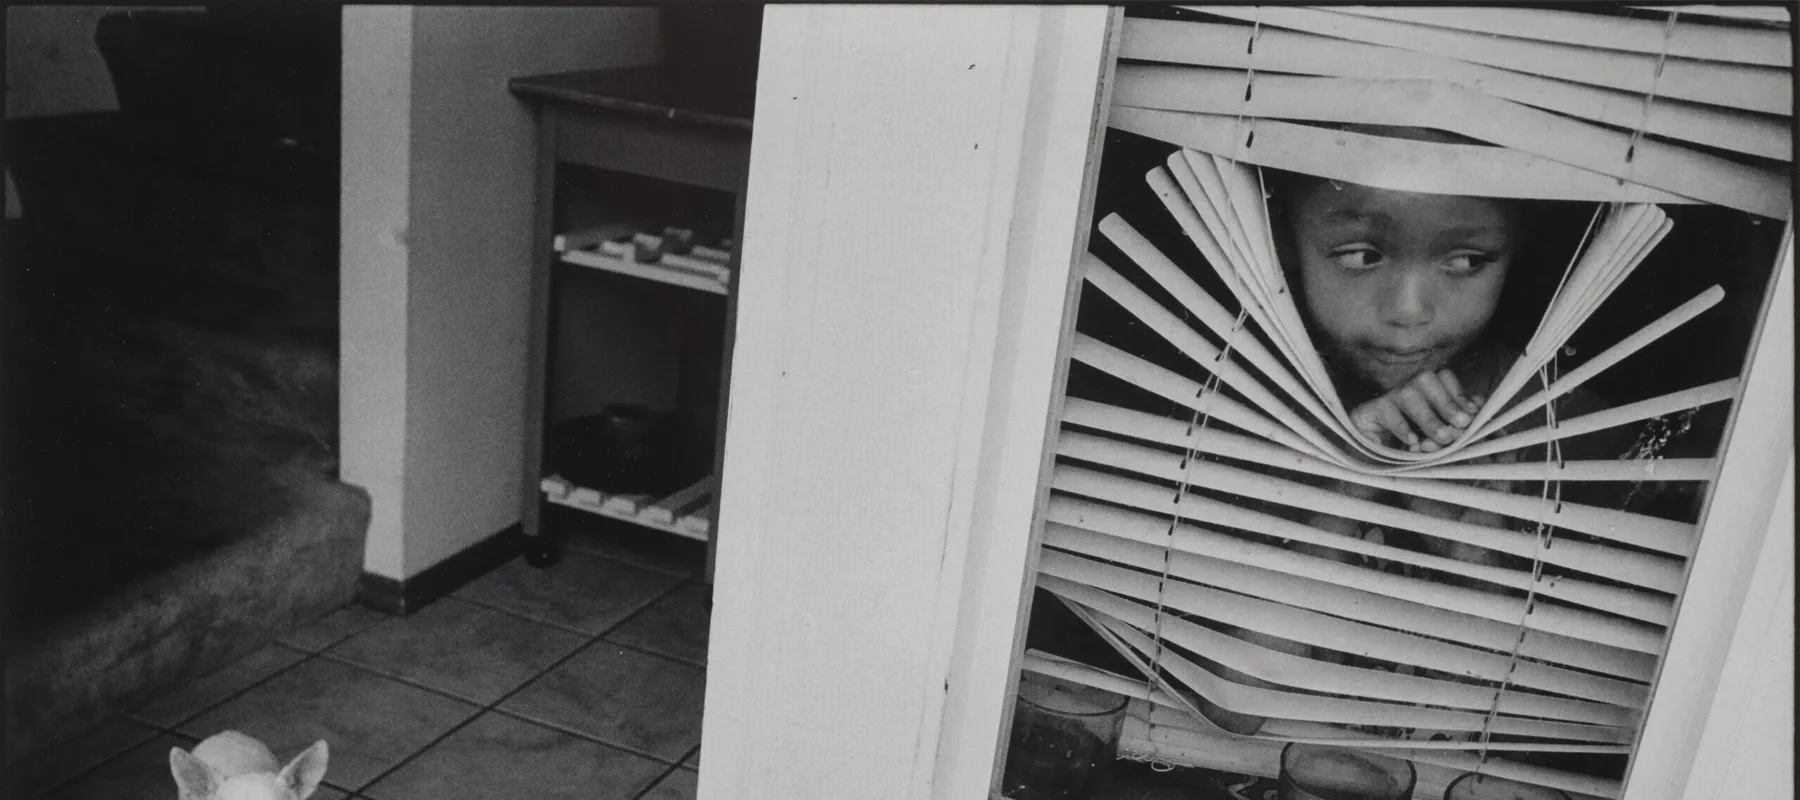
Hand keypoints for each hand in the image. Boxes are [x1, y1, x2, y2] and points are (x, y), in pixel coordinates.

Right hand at [1352, 369, 1481, 452]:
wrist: (1370, 462)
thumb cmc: (1408, 450)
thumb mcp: (1437, 439)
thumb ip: (1455, 424)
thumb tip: (1477, 407)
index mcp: (1424, 392)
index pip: (1444, 377)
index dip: (1459, 395)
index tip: (1470, 417)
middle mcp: (1406, 390)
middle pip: (1427, 379)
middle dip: (1448, 403)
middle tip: (1461, 425)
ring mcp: (1387, 399)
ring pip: (1409, 394)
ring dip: (1429, 418)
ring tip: (1442, 439)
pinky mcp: (1369, 412)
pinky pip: (1387, 411)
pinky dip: (1402, 427)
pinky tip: (1412, 443)